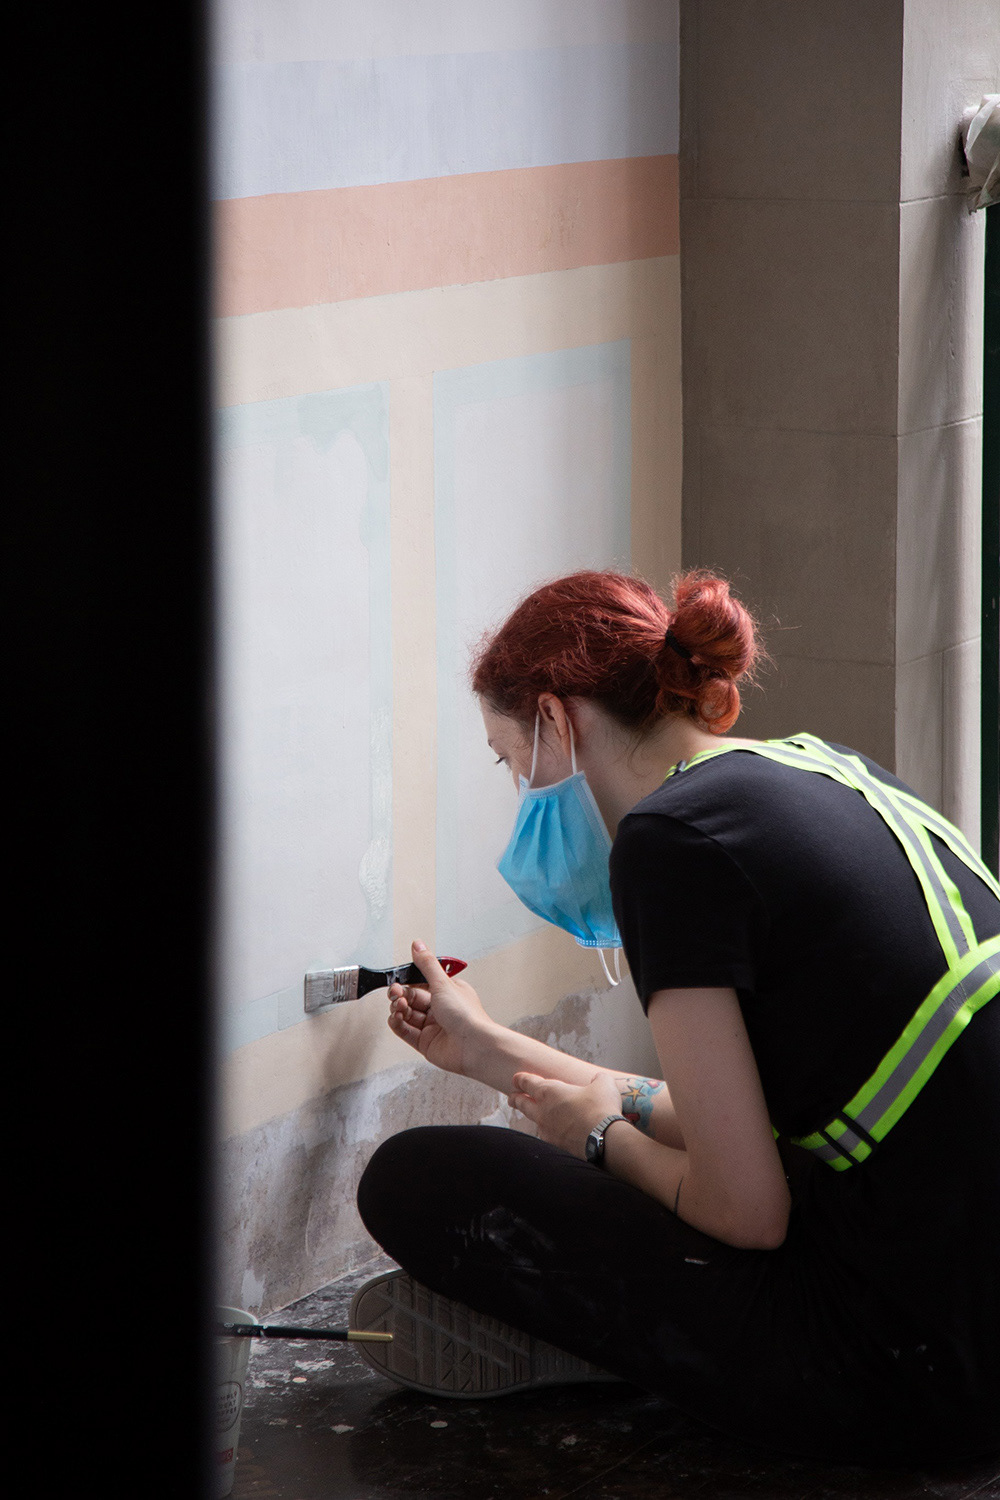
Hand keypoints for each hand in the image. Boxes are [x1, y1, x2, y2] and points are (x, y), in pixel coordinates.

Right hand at [388, 941, 493, 1075]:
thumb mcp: (443, 983)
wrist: (474, 1046)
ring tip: (398, 1006)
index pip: (422, 983)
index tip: (397, 978)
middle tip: (395, 993)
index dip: (408, 981)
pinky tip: (395, 1018)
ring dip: (399, 1009)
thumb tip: (418, 945)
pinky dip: (398, 1024)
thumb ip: (427, 965)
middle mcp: (441, 1009)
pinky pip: (406, 1031)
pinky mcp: (426, 1043)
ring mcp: (433, 1026)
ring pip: (407, 1015)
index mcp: (448, 992)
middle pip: (412, 999)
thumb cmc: (467, 1016)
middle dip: (401, 995)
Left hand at [508, 1070, 624, 1157]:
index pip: (528, 1083)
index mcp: (550, 1091)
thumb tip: (599, 1079)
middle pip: (522, 1103)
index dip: (521, 1080)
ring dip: (531, 1117)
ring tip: (534, 1117)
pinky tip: (554, 1134)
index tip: (516, 1079)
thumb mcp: (603, 1084)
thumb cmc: (600, 1108)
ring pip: (533, 1122)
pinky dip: (549, 1134)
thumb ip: (598, 1079)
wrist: (603, 1138)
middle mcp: (543, 1111)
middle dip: (515, 1099)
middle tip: (512, 1098)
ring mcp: (546, 1130)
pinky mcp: (554, 1146)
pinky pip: (547, 1137)